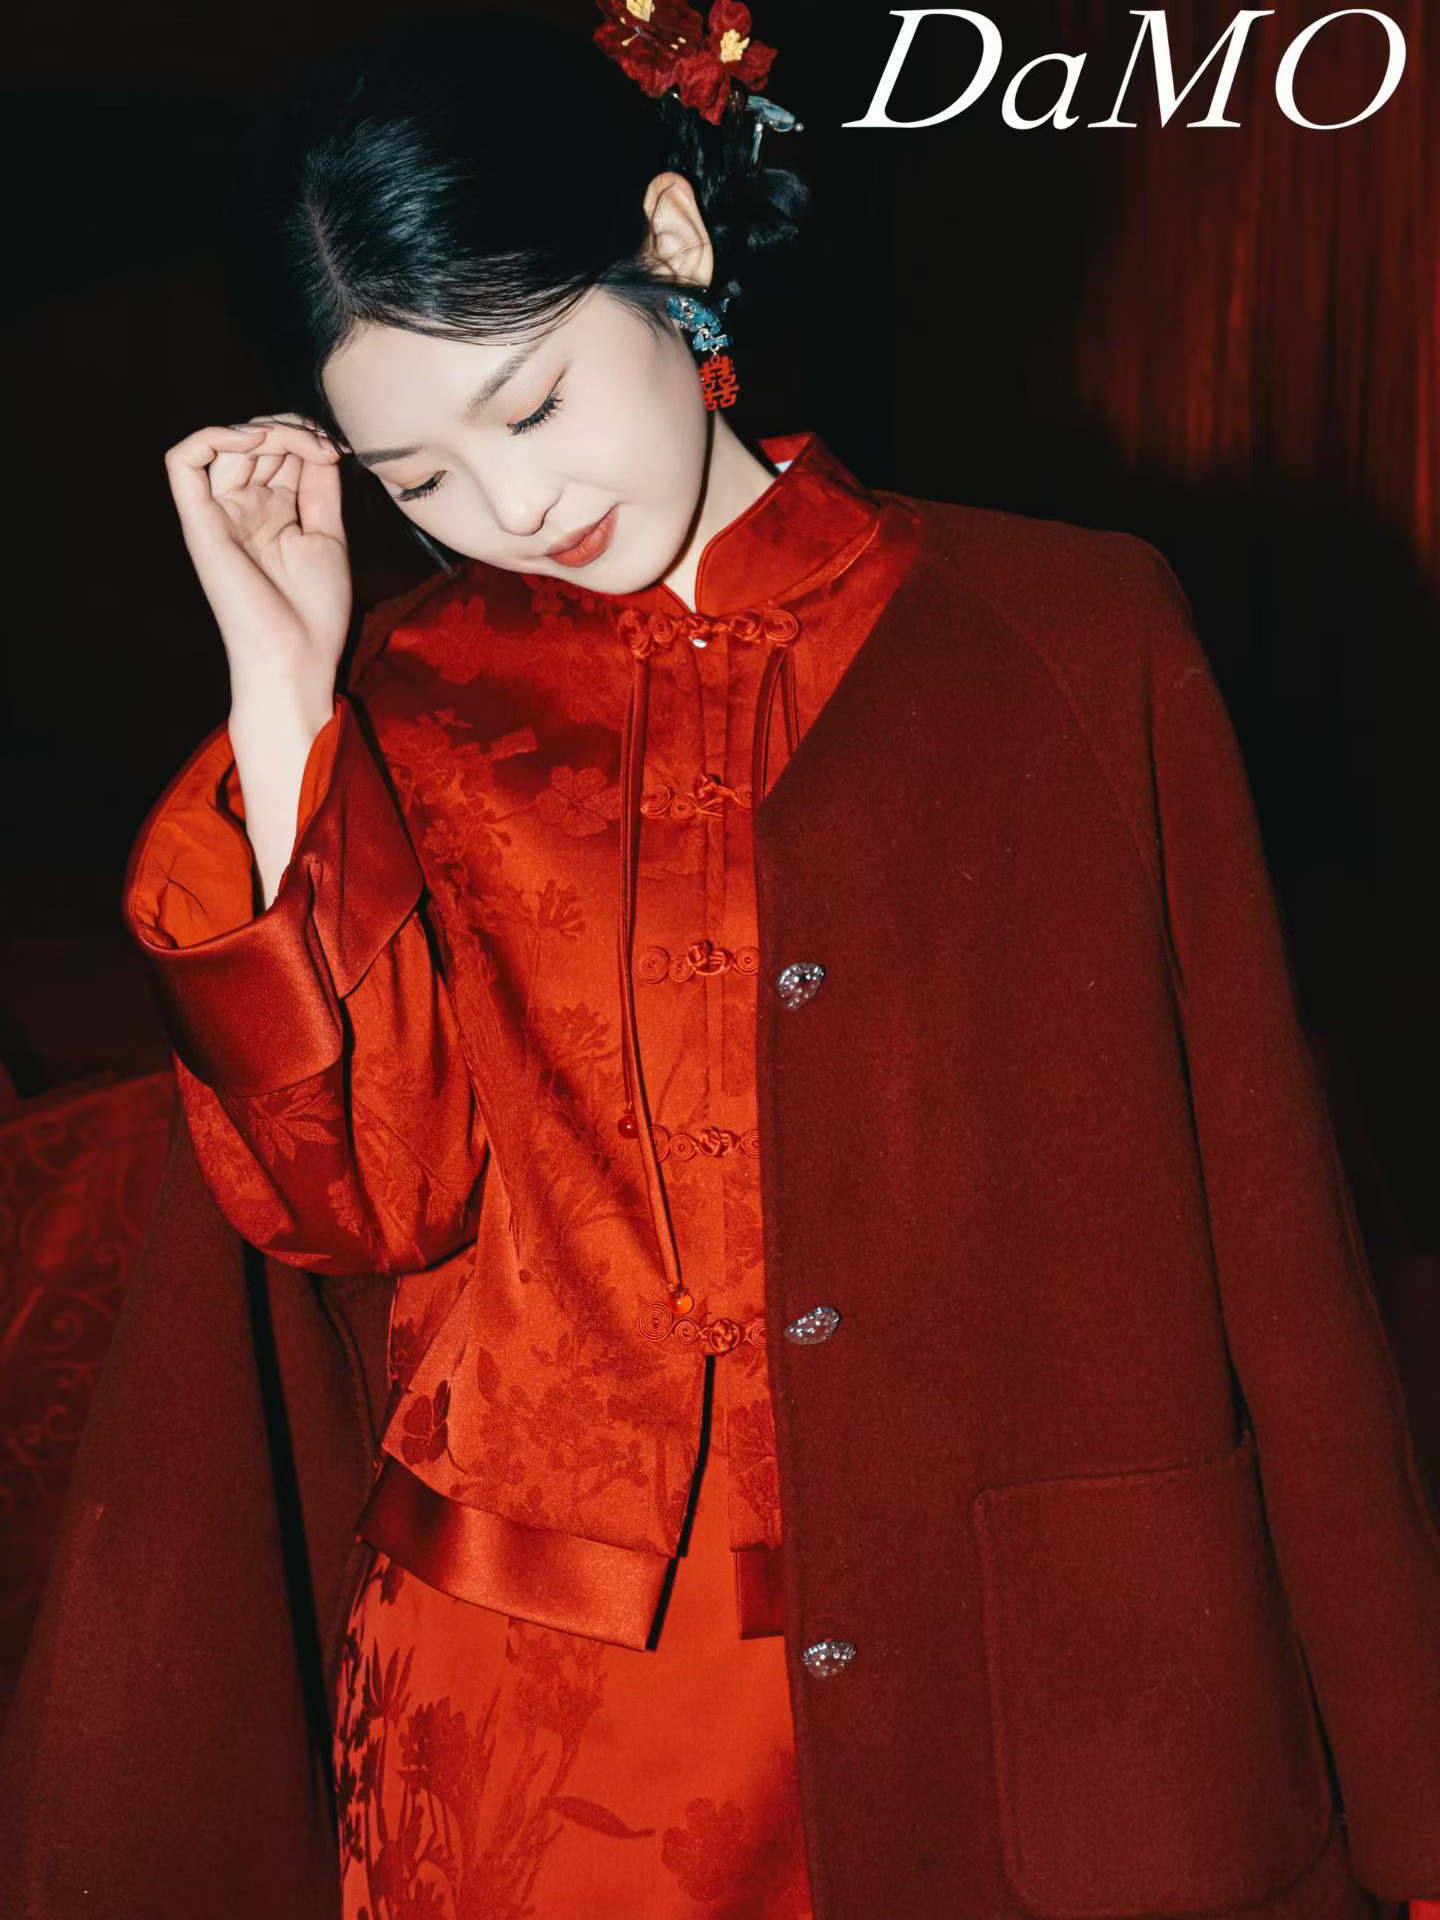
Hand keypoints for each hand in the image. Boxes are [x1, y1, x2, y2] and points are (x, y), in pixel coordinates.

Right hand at [162, 411, 351, 706]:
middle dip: (290, 430)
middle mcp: (239, 508)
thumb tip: (321, 442)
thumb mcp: (326, 535)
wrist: (296, 659)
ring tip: (302, 445)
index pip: (276, 451)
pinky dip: (214, 437)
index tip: (339, 451)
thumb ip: (319, 486)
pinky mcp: (198, 523)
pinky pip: (183, 462)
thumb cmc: (313, 613)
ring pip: (224, 442)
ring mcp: (217, 514)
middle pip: (252, 441)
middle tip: (324, 447)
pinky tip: (254, 442)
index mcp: (270, 512)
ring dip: (266, 430)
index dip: (305, 437)